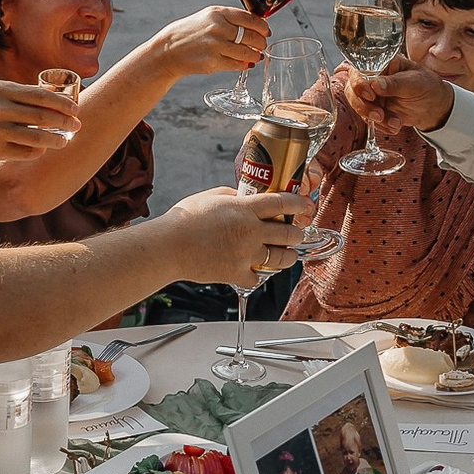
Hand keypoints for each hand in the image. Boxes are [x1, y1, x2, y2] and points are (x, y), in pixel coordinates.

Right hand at [0, 81, 78, 161]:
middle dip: (65, 122)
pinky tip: (41, 150)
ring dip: (55, 140)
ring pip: (36, 138)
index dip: (63, 104)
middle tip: (77, 126)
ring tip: (64, 141)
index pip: (41, 95)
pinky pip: (23, 153)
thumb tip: (54, 95)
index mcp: (2, 90)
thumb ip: (19, 93)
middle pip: (43, 117)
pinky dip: (36, 152)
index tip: (76, 109)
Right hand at [146, 4, 270, 78]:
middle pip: (251, 36)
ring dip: (255, 55)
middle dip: (261, 42)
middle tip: (262, 45)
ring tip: (256, 55)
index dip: (262, 26)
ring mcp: (216, 45)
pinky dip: (244, 65)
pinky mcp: (213, 62)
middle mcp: (218, 27)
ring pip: (247, 52)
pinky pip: (237, 64)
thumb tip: (253, 25)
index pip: (250, 18)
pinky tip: (246, 63)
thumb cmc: (189, 33)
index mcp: (218, 13)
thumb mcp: (207, 17)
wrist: (169, 50)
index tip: (266, 31)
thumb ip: (229, 19)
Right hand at [160, 186, 315, 286]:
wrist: (168, 247)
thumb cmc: (184, 220)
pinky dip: (258, 275)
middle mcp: (251, 232)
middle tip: (296, 233)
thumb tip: (244, 197)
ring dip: (288, 256)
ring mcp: (246, 255)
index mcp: (245, 209)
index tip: (304, 204)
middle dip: (297, 233)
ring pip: (281, 259)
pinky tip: (256, 270)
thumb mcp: (211, 195)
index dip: (298, 203)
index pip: (282, 202)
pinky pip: (258, 278)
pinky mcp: (236, 273)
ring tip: (287, 254)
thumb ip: (233, 195)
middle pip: (289, 233)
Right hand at [346, 60, 455, 134]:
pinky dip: (381, 126)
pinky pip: (368, 119)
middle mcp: (372, 78)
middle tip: (378, 115)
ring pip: (358, 106)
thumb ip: (395, 83)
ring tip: (394, 123)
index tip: (370, 95)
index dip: (358, 82)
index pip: (359, 70)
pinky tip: (395, 125)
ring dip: (373, 118)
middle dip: (363, 105)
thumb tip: (375, 84)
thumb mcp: (414, 82)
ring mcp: (372, 94)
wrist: (434, 106)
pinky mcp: (374, 109)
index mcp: (381, 63)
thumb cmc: (427, 86)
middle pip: (352, 90)